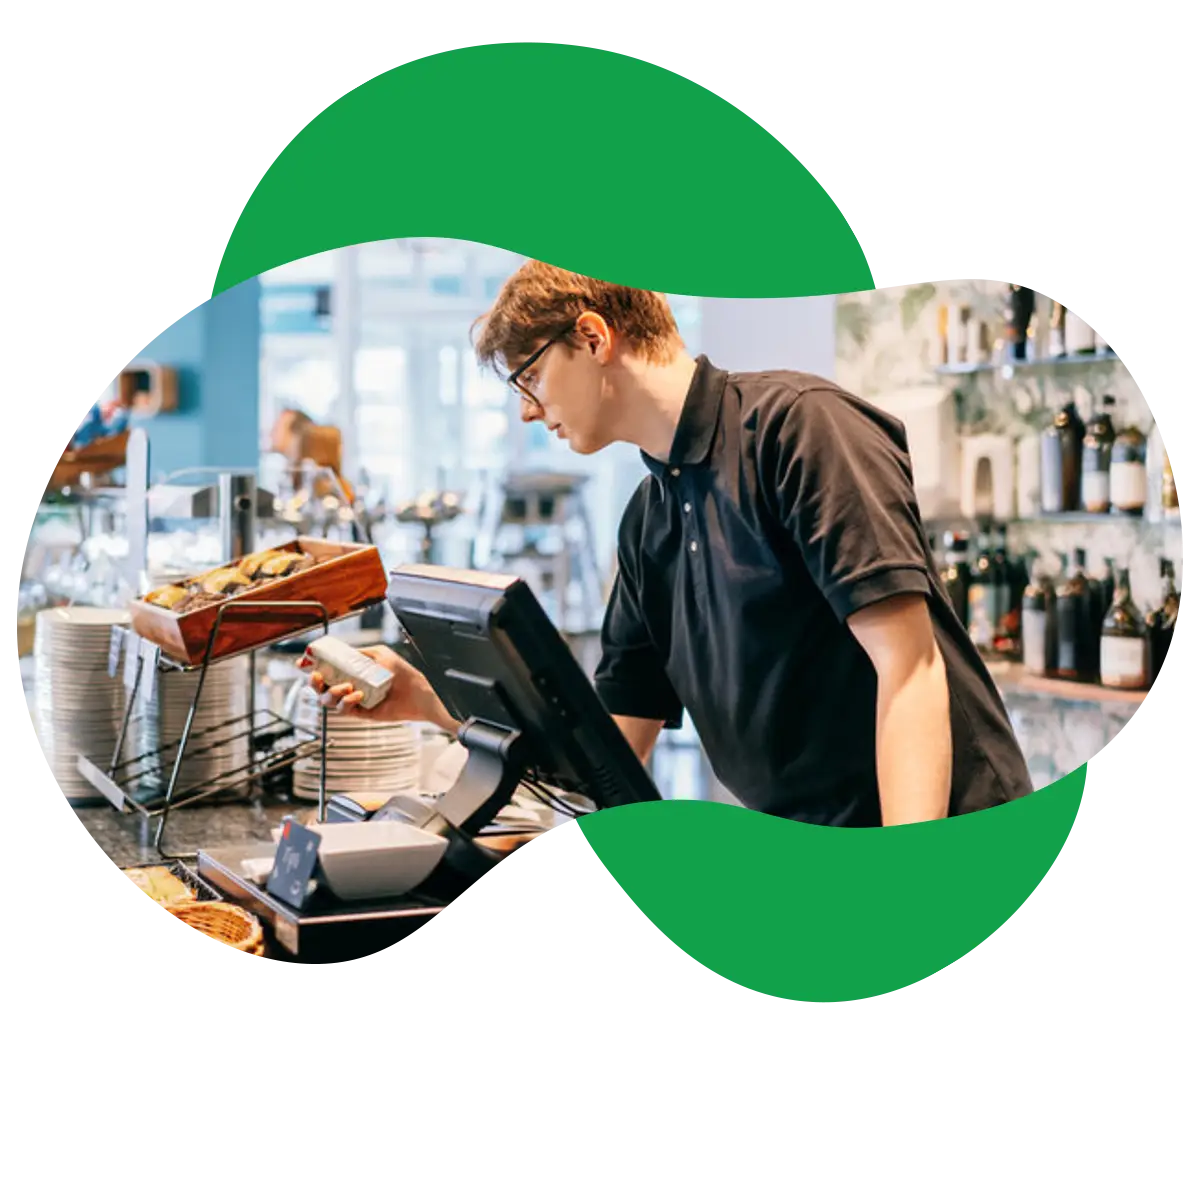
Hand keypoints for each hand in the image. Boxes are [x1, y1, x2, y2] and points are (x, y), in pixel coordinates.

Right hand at [297, 643, 451, 727]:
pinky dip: (346, 702)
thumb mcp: (379, 654)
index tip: (302, 662)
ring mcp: (354, 700)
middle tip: (317, 676)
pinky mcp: (361, 713)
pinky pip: (343, 710)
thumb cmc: (401, 672)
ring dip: (332, 693)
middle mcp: (349, 685)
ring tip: (348, 686)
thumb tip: (338, 651)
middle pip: (320, 687)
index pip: (326, 669)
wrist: (418, 692)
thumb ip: (359, 653)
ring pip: (328, 701)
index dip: (310, 666)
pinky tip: (358, 695)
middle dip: (314, 682)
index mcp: (351, 670)